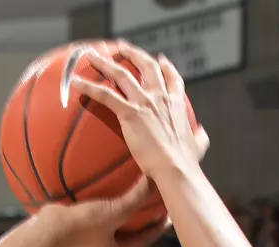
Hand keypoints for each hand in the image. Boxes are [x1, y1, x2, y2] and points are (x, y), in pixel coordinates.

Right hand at [36, 176, 168, 246]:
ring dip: (121, 208)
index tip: (170, 212)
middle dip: (141, 217)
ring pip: (111, 222)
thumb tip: (154, 180)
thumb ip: (136, 197)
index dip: (159, 225)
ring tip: (129, 191)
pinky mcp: (75, 227)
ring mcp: (87, 238)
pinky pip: (94, 212)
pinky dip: (102, 201)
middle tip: (154, 201)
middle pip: (130, 230)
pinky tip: (102, 185)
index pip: (145, 238)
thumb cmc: (82, 225)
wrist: (46, 230)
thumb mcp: (116, 210)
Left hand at [68, 42, 208, 182]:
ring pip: (122, 74)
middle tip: (122, 47)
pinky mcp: (130, 113)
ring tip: (93, 55)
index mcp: (176, 104)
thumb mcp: (198, 145)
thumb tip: (202, 133)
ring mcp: (145, 102)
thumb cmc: (186, 161)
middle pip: (146, 66)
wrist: (176, 167)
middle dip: (133, 53)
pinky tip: (75, 82)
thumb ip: (199, 137)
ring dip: (106, 62)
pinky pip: (105, 95)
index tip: (160, 60)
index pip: (172, 78)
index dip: (166, 67)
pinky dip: (89, 87)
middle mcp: (160, 97)